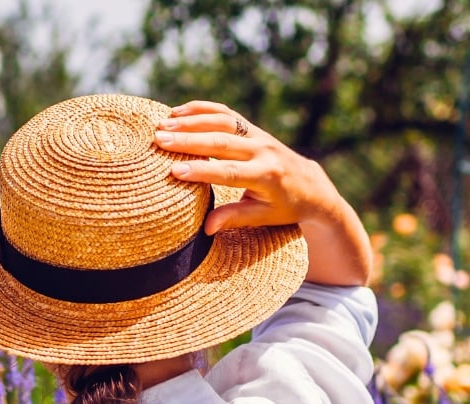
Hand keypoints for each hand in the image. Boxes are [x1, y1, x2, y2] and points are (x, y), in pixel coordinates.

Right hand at [154, 100, 371, 285]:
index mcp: (267, 176)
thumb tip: (207, 227)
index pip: (230, 172)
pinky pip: (226, 113)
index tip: (175, 171)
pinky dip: (201, 109)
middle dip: (188, 140)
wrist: (310, 185)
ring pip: (222, 122)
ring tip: (163, 124)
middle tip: (160, 139)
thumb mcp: (263, 217)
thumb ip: (235, 218)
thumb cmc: (284, 207)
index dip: (202, 171)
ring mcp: (258, 135)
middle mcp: (263, 151)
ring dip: (191, 120)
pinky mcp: (251, 128)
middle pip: (221, 142)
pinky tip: (177, 111)